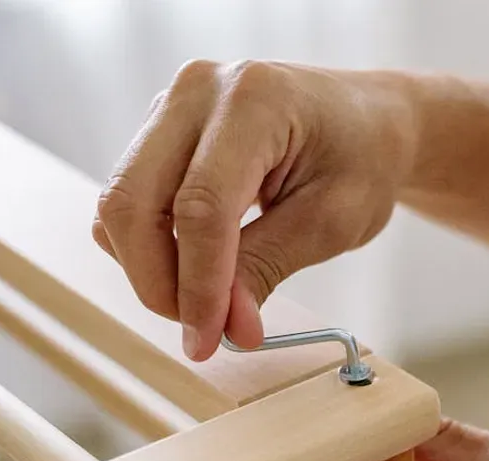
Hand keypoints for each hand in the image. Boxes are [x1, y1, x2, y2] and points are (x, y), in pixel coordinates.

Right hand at [93, 59, 411, 359]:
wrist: (367, 123)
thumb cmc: (362, 161)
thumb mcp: (331, 222)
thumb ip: (268, 267)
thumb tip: (224, 326)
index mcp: (254, 101)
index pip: (200, 208)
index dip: (199, 285)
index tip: (207, 340)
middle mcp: (198, 92)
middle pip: (132, 202)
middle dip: (157, 282)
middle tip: (201, 329)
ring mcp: (172, 107)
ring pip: (121, 204)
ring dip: (151, 268)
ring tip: (207, 299)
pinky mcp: (162, 131)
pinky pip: (131, 199)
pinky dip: (152, 246)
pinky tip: (195, 266)